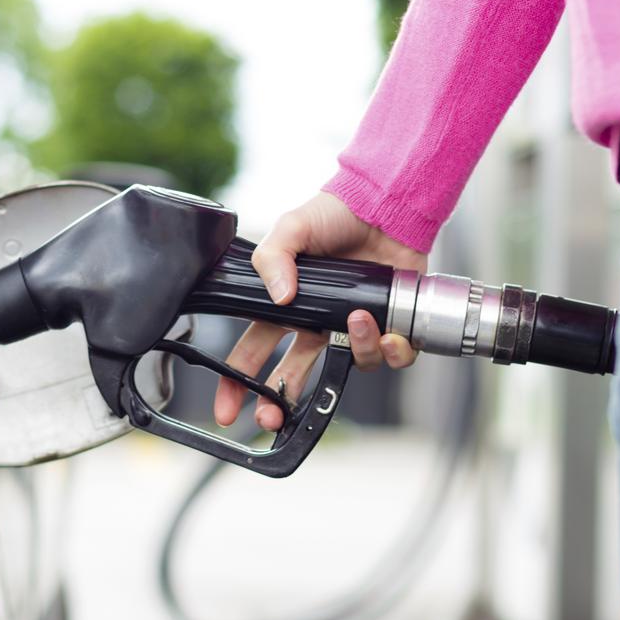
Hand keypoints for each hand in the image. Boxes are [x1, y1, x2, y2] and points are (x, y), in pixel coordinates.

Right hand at [212, 192, 427, 430]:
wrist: (384, 203)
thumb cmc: (335, 213)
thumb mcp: (291, 227)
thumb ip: (272, 258)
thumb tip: (279, 297)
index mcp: (288, 307)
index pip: (253, 351)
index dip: (237, 383)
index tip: (226, 411)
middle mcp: (318, 323)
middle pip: (293, 376)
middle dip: (280, 402)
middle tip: (272, 416)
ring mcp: (353, 327)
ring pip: (350, 363)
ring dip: (355, 350)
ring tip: (358, 320)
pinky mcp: (389, 324)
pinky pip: (392, 357)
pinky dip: (393, 351)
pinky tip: (390, 332)